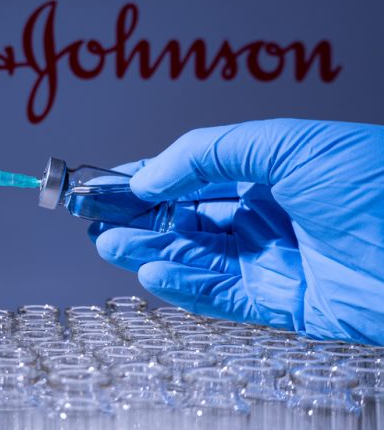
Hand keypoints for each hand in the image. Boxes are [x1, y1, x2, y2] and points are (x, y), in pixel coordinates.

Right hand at [89, 119, 383, 344]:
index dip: (142, 178)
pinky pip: (221, 296)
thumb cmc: (376, 183)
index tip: (101, 182)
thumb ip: (207, 154)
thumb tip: (148, 176)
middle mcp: (266, 215)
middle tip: (92, 216)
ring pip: (195, 256)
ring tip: (108, 242)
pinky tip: (150, 271)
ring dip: (149, 248)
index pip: (189, 174)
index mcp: (267, 171)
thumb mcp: (285, 144)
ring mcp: (273, 260)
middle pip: (186, 217)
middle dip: (137, 216)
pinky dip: (183, 285)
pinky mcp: (283, 303)